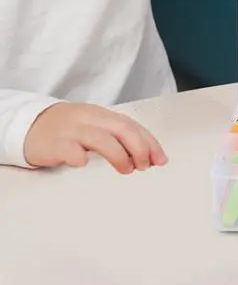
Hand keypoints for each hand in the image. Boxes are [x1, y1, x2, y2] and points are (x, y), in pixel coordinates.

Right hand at [23, 102, 167, 173]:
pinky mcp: (54, 143)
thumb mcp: (95, 127)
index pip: (132, 125)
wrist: (30, 125)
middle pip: (121, 128)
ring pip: (100, 138)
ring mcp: (71, 130)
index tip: (160, 159)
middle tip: (146, 165)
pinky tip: (84, 164)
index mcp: (103, 115)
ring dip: (118, 154)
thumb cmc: (69, 130)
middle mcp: (90, 119)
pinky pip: (69, 149)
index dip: (149, 142)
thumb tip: (146, 155)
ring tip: (127, 169)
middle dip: (139, 147)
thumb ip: (117, 137)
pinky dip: (79, 156)